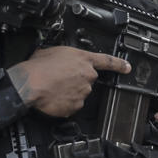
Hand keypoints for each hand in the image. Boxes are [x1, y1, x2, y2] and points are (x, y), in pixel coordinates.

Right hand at [10, 46, 129, 117]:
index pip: (107, 61)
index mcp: (82, 59)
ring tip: (54, 87)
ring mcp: (83, 92)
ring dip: (70, 91)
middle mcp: (86, 75)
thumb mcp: (52, 51)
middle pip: (88, 79)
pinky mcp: (76, 106)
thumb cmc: (37, 67)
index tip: (127, 67)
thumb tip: (61, 60)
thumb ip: (64, 57)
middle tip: (61, 79)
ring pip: (80, 93)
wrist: (30, 84)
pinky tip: (54, 97)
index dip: (119, 64)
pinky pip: (72, 105)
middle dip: (77, 80)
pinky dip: (64, 103)